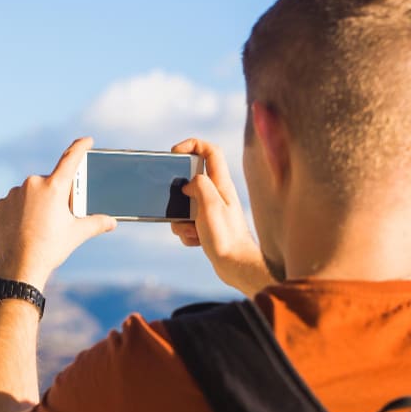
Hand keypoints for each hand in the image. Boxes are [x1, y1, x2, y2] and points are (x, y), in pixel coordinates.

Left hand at [0, 137, 116, 289]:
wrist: (19, 266)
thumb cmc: (50, 248)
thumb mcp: (77, 234)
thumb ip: (96, 223)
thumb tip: (112, 222)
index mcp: (54, 187)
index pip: (71, 158)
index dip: (80, 147)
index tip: (87, 140)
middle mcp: (33, 184)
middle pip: (50, 184)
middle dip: (56, 196)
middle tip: (58, 218)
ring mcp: (14, 194)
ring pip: (31, 193)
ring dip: (37, 204)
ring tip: (39, 227)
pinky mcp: (0, 205)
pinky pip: (14, 203)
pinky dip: (20, 211)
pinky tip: (24, 227)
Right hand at [170, 138, 271, 297]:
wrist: (236, 267)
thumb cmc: (226, 237)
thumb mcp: (210, 206)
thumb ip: (199, 185)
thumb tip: (188, 183)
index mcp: (221, 184)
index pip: (209, 151)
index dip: (191, 144)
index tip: (175, 153)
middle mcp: (217, 194)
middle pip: (191, 179)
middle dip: (178, 193)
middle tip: (177, 204)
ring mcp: (212, 210)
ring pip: (185, 204)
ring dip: (180, 219)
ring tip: (192, 231)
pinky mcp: (207, 226)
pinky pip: (186, 223)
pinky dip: (186, 232)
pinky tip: (197, 242)